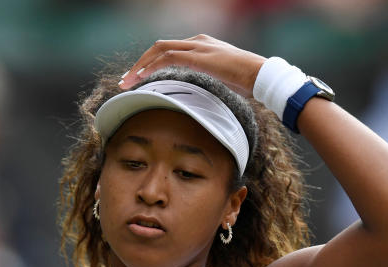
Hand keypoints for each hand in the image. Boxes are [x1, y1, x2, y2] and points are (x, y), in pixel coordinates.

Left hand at [118, 35, 265, 97]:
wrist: (261, 76)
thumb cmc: (247, 84)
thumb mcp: (222, 83)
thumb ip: (208, 86)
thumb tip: (199, 103)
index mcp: (202, 46)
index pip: (169, 50)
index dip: (151, 64)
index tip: (139, 79)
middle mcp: (197, 42)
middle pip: (159, 47)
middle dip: (140, 64)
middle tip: (126, 80)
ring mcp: (197, 46)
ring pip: (159, 50)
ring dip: (140, 66)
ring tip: (127, 82)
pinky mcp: (197, 55)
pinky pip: (167, 58)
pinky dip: (151, 68)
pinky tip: (141, 79)